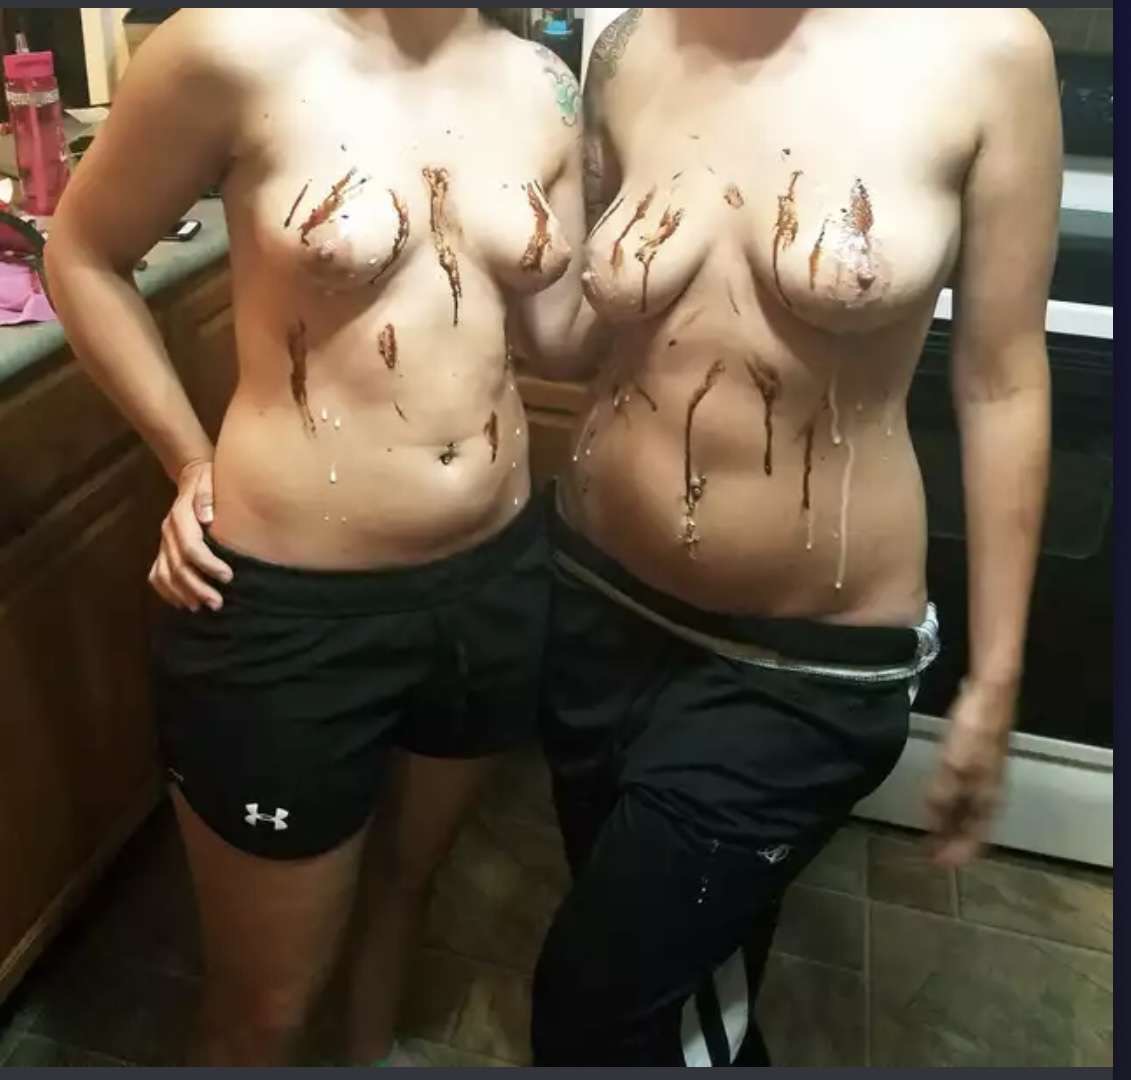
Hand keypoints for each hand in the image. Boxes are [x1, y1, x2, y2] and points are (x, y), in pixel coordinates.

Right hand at [148, 459, 232, 611]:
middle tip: (217, 603)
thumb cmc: (207, 479)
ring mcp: (163, 541)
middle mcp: (168, 531)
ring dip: (182, 593)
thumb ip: (207, 496)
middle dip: (196, 587)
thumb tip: (207, 516)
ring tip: (201, 607)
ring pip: (164, 574)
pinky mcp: (163, 548)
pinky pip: (156, 573)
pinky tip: (182, 603)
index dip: (208, 564)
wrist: (191, 475)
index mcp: (180, 516)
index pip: (190, 546)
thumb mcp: (209, 480)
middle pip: (177, 566)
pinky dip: (166, 591)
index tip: (228, 576)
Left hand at [924, 677, 1015, 867]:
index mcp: (987, 798)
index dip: (955, 853)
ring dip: (949, 825)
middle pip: (970, 826)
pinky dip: (949, 805)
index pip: (974, 837)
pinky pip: (963, 794)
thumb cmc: (973, 731)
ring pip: (967, 811)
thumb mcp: (954, 766)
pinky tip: (937, 801)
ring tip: (929, 833)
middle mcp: (989, 792)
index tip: (935, 865)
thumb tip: (932, 823)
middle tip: (927, 853)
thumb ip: (943, 795)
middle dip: (951, 842)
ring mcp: (984, 775)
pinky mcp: (976, 760)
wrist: (990, 694)